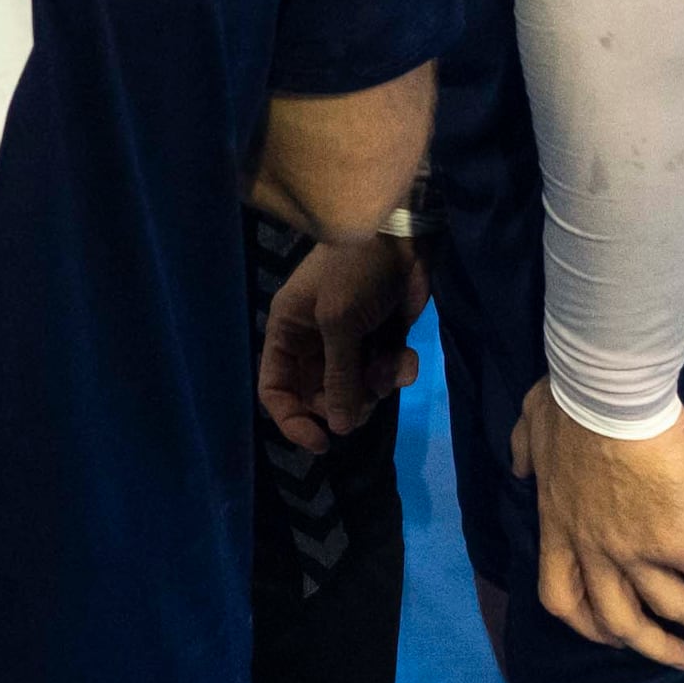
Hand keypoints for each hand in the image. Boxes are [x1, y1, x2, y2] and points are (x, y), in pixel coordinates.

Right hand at [255, 235, 423, 449]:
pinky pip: (384, 376)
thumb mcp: (339, 322)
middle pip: (319, 398)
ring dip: (378, 386)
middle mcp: (314, 344)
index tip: (321, 442)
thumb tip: (339, 430)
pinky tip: (408, 356)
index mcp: (288, 332)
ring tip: (393, 365)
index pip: (276, 387)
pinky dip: (397, 371)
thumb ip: (337, 378)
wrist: (403, 240)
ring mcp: (349, 345)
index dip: (292, 419)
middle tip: (369, 392)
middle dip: (347, 403)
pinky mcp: (380, 343)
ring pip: (357, 392)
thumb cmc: (356, 272)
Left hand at [510, 382, 683, 668]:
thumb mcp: (531, 429)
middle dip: (650, 645)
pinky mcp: (675, 538)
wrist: (606, 394)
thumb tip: (521, 467)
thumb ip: (525, 453)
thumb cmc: (568, 404)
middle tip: (677, 656)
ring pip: (672, 607)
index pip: (562, 596)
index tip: (608, 631)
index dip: (585, 622)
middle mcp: (595, 550)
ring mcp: (634, 549)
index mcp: (560, 528)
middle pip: (619, 620)